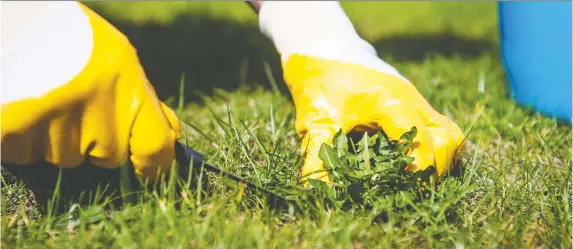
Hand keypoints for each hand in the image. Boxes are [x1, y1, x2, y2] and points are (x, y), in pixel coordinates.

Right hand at [1, 3, 180, 181]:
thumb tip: (171, 138)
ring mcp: (51, 116)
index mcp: (125, 81)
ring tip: (45, 98)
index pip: (154, 144)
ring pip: (63, 157)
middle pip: (107, 156)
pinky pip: (25, 156)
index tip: (151, 174)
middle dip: (95, 142)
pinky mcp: (11, 127)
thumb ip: (141, 100)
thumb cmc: (71, 39)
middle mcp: (93, 101)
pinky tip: (22, 105)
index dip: (155, 166)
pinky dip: (22, 139)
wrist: (15, 22)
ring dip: (56, 139)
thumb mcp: (117, 59)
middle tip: (75, 105)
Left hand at [257, 2, 464, 182]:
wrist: (326, 51)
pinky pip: (440, 128)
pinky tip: (416, 166)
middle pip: (446, 136)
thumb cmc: (320, 83)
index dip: (418, 164)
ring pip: (449, 132)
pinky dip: (436, 149)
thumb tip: (314, 190)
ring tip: (418, 181)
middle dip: (435, 167)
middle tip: (413, 189)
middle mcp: (410, 99)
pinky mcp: (415, 105)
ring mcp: (417, 101)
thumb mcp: (315, 119)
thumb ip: (317, 155)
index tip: (409, 186)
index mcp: (388, 100)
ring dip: (441, 159)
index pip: (416, 135)